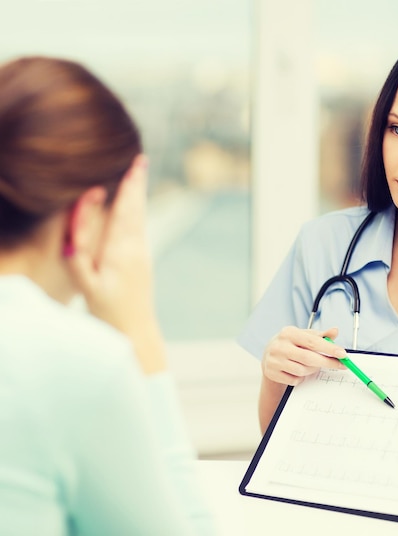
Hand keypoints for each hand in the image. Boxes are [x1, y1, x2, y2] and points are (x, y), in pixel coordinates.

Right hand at [67, 154, 164, 372]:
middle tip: (141, 159)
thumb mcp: (90, 291)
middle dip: (137, 184)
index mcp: (122, 252)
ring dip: (138, 196)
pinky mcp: (142, 261)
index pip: (125, 212)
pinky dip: (137, 212)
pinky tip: (135, 207)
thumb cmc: (110, 312)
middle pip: (136, 209)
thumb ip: (79, 265)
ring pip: (140, 218)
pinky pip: (139, 229)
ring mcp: (142, 255)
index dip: (129, 189)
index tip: (135, 166)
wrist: (137, 331)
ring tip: (138, 175)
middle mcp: (136, 249)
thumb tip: (69, 243)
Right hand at [261, 326, 346, 385]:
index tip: (343, 354)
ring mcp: (274, 360)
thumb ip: (321, 335)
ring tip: (312, 365)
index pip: (312, 341)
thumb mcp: (304, 336)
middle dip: (327, 362)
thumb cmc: (291, 344)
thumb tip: (335, 331)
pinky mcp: (272, 373)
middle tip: (340, 365)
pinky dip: (301, 378)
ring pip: (302, 370)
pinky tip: (298, 371)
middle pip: (308, 358)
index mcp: (289, 333)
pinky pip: (294, 380)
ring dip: (312, 370)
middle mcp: (280, 346)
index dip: (329, 348)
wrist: (269, 354)